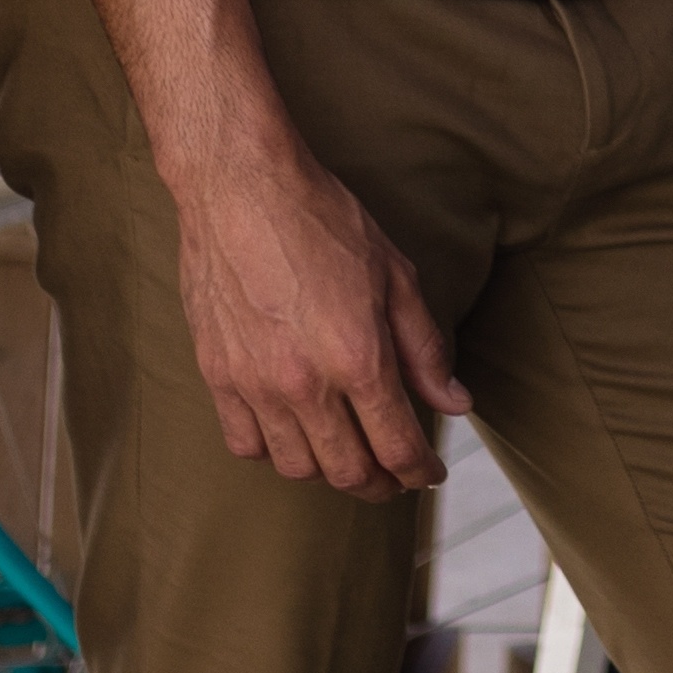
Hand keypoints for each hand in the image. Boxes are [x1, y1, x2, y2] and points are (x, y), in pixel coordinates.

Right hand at [169, 141, 464, 495]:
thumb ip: (424, 348)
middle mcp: (305, 384)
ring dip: (328, 472)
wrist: (240, 188)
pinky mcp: (218, 376)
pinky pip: (246, 443)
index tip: (428, 473)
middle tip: (394, 476)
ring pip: (296, 467)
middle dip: (380, 484)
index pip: (398, 446)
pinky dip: (273, 451)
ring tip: (346, 455)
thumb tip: (454, 402)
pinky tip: (291, 433)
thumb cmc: (321, 221)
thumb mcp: (395, 275)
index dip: (420, 470)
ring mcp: (255, 385)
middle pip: (348, 471)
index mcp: (358, 359)